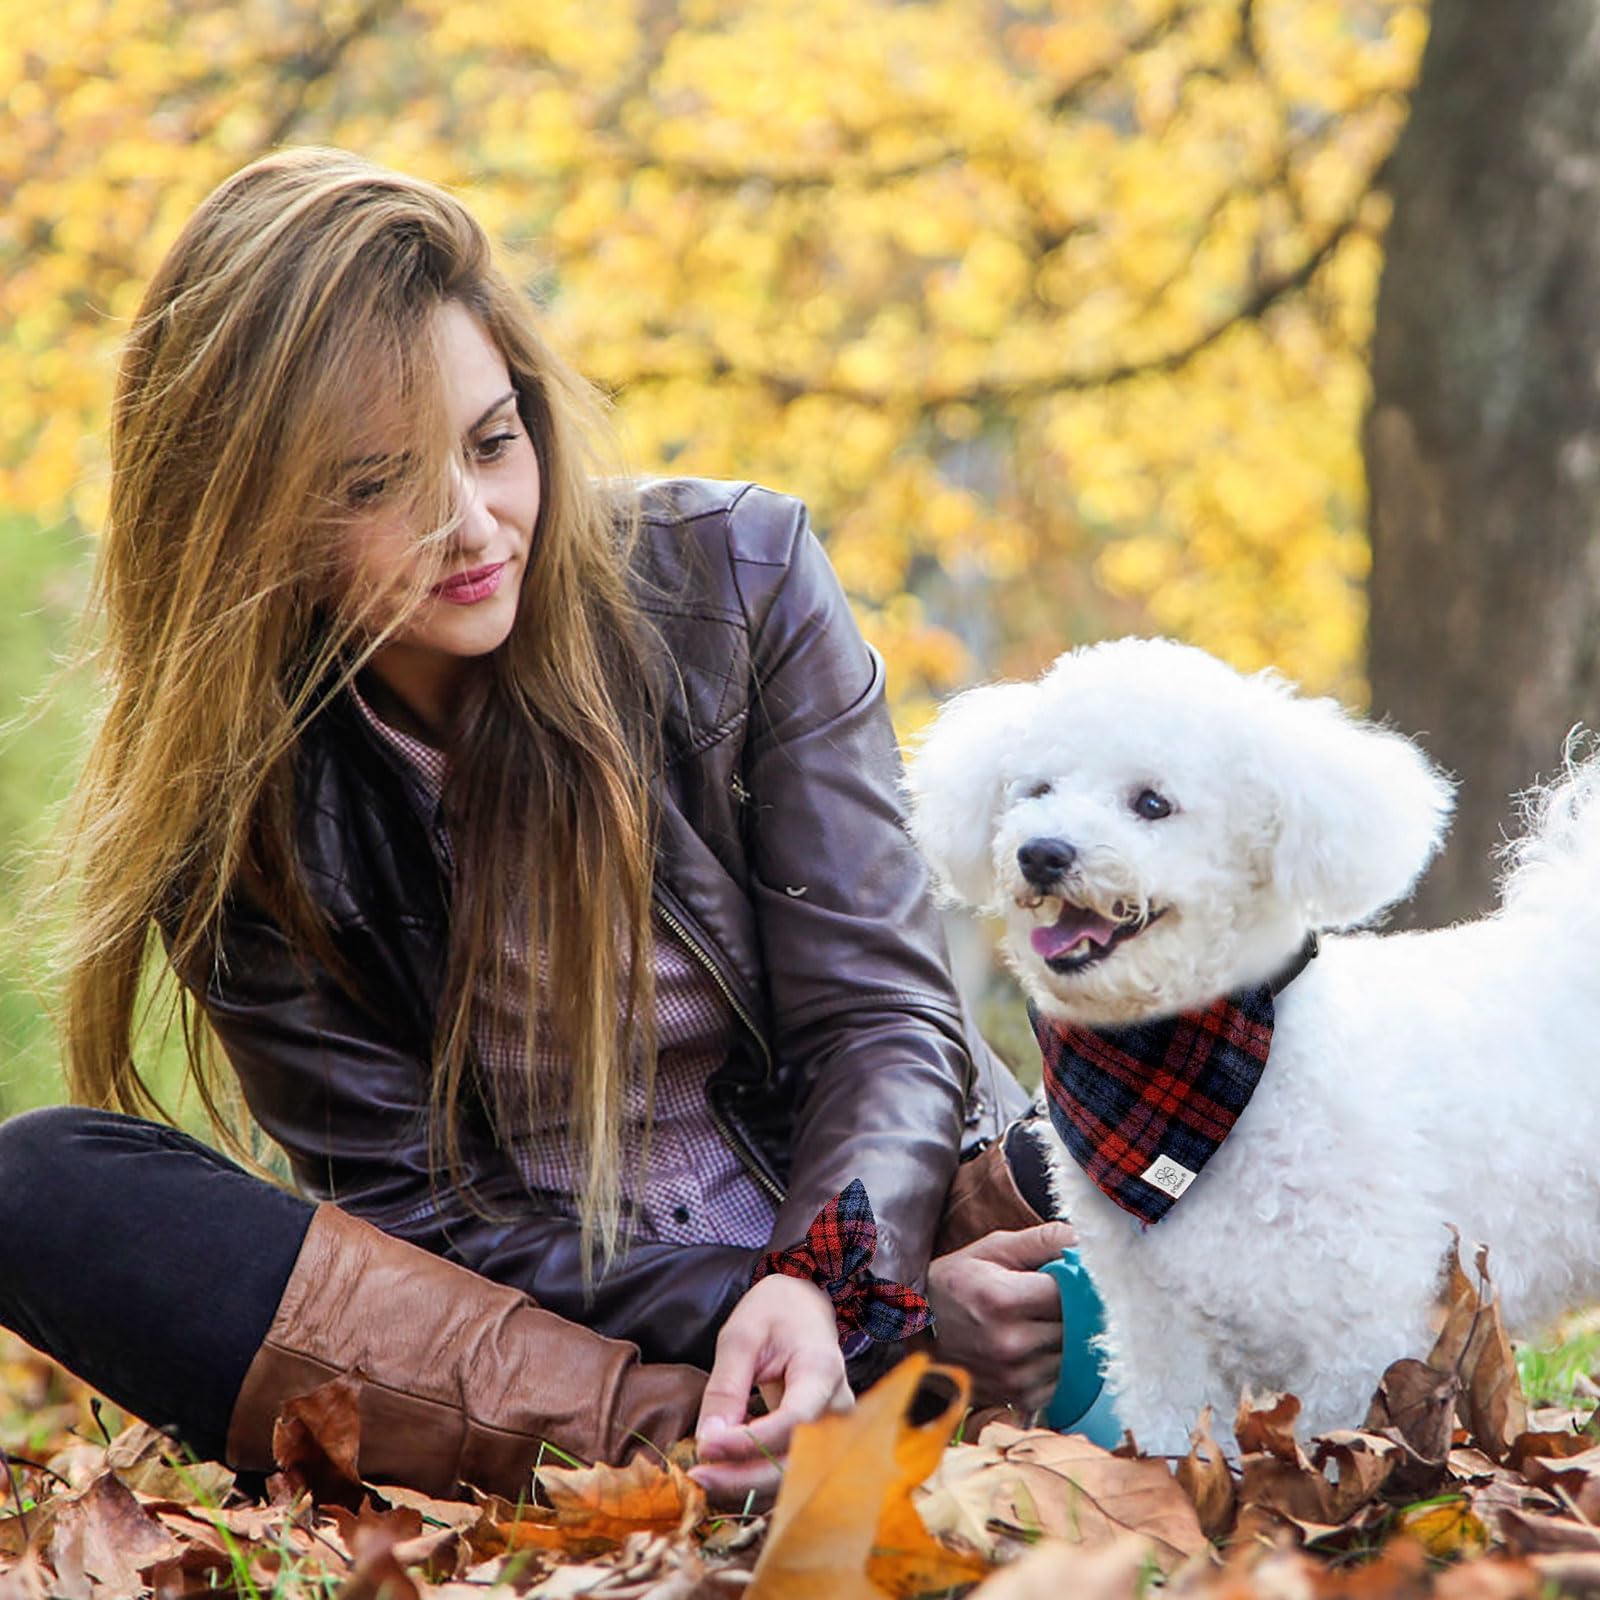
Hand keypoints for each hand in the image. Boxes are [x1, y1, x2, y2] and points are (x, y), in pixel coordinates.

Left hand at [690, 1274, 851, 1505]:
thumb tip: (709, 1441)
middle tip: (698, 1476)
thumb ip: (726, 1386)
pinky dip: (756, 1480)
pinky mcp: (821, 1444)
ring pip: (794, 1475)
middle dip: (744, 1477)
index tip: (707, 1446)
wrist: (803, 1311)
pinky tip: (724, 1475)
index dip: (750, 1442)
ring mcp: (835, 1429)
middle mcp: (838, 1406)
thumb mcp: (742, 1336)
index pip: (794, 1420)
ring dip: (748, 1485)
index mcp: (822, 1369)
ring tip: (705, 1478)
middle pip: (797, 1460)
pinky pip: (790, 1471)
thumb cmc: (775, 1314)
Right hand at [926, 1220, 1077, 1411]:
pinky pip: (1062, 1380)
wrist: (921, 1329)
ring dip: (1068, 1337)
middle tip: (1057, 1297)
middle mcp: (1009, 1343)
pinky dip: (1057, 1362)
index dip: (1076, 1280)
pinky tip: (1038, 1346)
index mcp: (1002, 1299)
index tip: (1071, 1275)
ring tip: (1043, 1321)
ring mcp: (1014, 1376)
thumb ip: (1041, 1240)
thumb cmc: (960, 1281)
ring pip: (1074, 1354)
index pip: (1070, 1290)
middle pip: (1076, 1324)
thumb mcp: (993, 1249)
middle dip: (1075, 1308)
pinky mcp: (1019, 1398)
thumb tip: (1084, 1239)